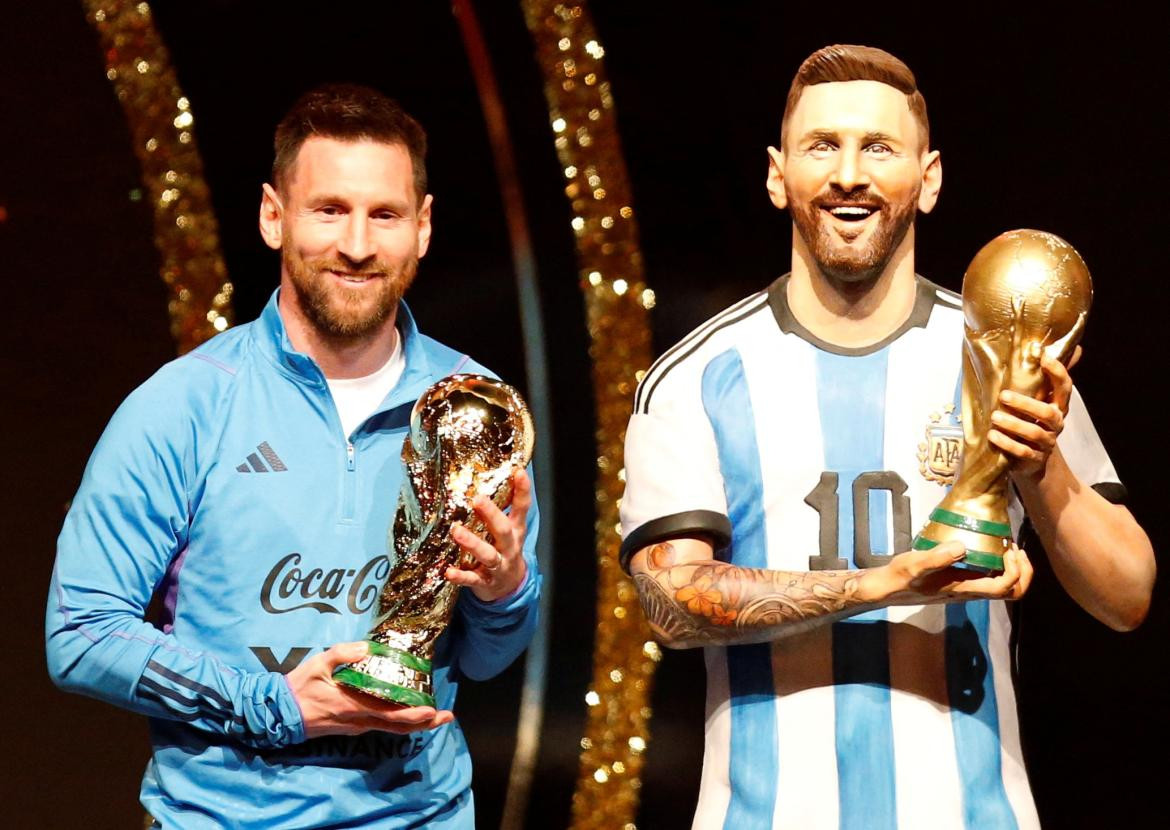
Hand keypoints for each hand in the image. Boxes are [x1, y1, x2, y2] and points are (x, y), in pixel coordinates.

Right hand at [286, 641, 453, 738]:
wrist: (279, 713)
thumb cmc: (299, 687)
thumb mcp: (318, 664)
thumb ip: (342, 654)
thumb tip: (367, 648)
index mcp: (354, 706)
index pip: (392, 715)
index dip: (416, 715)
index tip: (435, 711)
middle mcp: (359, 721)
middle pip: (399, 726)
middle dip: (425, 723)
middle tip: (447, 716)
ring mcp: (355, 726)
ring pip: (391, 728)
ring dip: (414, 724)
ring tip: (434, 715)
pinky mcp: (351, 727)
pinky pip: (380, 726)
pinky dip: (398, 721)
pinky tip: (406, 710)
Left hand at [445, 468, 530, 601]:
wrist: (508, 587)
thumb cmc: (504, 550)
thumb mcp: (510, 530)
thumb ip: (501, 509)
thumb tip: (485, 479)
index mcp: (515, 531)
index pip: (522, 508)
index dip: (522, 490)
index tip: (518, 472)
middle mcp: (509, 547)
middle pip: (503, 530)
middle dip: (491, 515)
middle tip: (478, 499)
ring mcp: (498, 566)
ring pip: (487, 555)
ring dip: (472, 543)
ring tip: (456, 531)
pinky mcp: (485, 582)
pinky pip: (473, 580)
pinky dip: (461, 576)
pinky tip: (449, 572)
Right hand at [861, 540, 1032, 604]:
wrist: (890, 588)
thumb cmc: (902, 577)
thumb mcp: (915, 564)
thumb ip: (936, 557)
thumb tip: (961, 546)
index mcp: (965, 590)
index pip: (1003, 588)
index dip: (1014, 571)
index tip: (1008, 550)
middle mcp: (971, 593)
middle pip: (1012, 593)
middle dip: (1024, 573)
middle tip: (1016, 549)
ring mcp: (968, 589)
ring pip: (1005, 587)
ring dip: (1016, 570)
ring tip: (1009, 548)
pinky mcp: (963, 582)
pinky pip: (992, 579)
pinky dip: (1001, 567)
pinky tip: (991, 550)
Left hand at [989, 348, 1077, 479]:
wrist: (1033, 460)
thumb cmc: (1033, 422)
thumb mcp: (1039, 401)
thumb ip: (1044, 378)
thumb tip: (1057, 346)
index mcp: (1058, 406)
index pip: (1064, 387)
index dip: (1057, 372)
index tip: (1043, 357)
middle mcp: (1056, 423)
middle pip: (1048, 412)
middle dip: (1026, 404)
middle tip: (1003, 396)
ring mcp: (1046, 442)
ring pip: (1034, 432)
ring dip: (1013, 424)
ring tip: (994, 418)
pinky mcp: (1034, 458)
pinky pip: (1023, 451)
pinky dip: (1007, 444)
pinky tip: (992, 436)